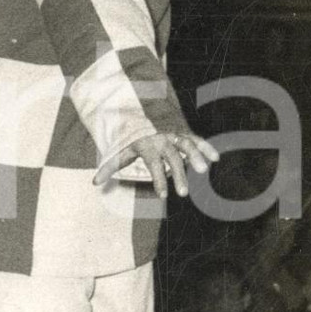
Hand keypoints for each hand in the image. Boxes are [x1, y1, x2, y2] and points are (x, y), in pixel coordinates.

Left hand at [94, 132, 218, 198]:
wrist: (141, 115)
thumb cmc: (132, 140)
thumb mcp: (121, 152)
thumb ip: (110, 167)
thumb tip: (94, 183)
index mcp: (146, 145)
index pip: (153, 164)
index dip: (157, 179)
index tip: (162, 196)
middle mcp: (161, 138)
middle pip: (172, 157)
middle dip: (178, 175)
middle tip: (183, 194)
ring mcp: (174, 134)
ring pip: (186, 144)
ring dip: (195, 156)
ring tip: (203, 171)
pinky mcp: (184, 132)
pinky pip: (196, 139)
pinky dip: (206, 146)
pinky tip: (215, 158)